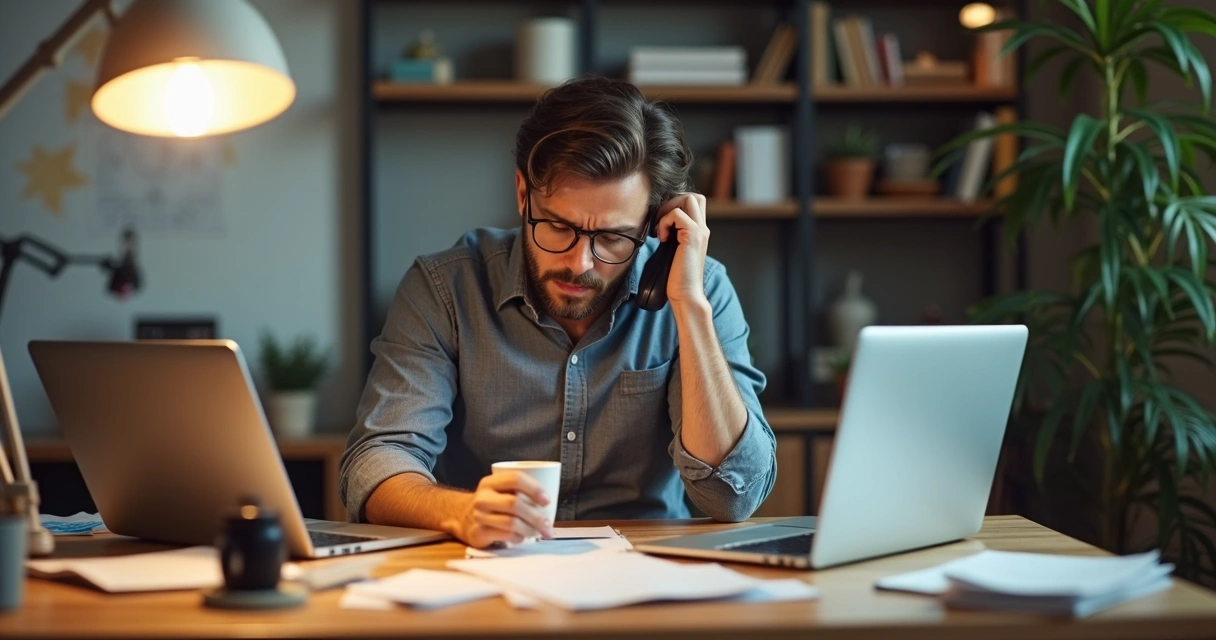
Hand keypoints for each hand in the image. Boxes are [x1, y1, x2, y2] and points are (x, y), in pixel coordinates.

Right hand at [457, 471, 554, 547]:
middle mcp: (483, 498)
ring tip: (540, 533)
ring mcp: (479, 516)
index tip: (547, 500)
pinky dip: (519, 537)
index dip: (534, 489)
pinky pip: (506, 536)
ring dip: (531, 529)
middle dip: (536, 516)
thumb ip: (519, 491)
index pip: (515, 479)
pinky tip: (522, 537)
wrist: (461, 518)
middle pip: (515, 504)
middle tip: (549, 525)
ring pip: (511, 522)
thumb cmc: (491, 504)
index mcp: (490, 482)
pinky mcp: (479, 533)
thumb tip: (550, 501)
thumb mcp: (499, 490)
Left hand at [654, 192, 709, 306]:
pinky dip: (664, 222)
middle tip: (660, 222)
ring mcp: (700, 231)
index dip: (675, 206)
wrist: (686, 295)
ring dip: (668, 210)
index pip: (693, 204)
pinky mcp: (693, 235)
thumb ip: (671, 237)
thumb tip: (656, 228)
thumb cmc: (676, 279)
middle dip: (672, 202)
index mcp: (699, 232)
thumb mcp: (673, 252)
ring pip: (688, 198)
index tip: (660, 224)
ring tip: (660, 230)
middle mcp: (703, 229)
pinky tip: (661, 238)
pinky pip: (677, 214)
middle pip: (693, 196)